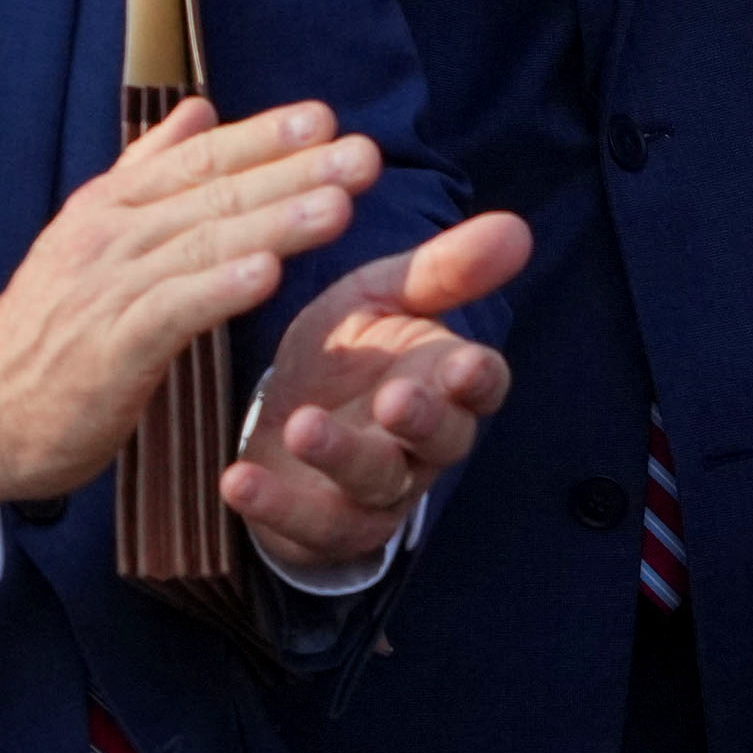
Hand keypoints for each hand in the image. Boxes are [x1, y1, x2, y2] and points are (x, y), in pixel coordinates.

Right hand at [0, 97, 380, 511]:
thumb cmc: (50, 327)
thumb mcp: (92, 233)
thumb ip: (147, 170)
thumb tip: (202, 111)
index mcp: (112, 205)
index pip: (198, 159)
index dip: (263, 137)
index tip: (326, 119)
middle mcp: (111, 236)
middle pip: (214, 194)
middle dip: (294, 172)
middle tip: (363, 155)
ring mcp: (108, 289)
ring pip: (203, 245)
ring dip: (275, 224)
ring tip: (338, 206)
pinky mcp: (111, 348)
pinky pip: (174, 310)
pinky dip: (219, 289)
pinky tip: (269, 276)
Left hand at [228, 207, 528, 580]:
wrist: (280, 425)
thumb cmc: (345, 357)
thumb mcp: (382, 301)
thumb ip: (441, 270)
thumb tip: (516, 225)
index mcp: (444, 381)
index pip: (482, 385)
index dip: (477, 380)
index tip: (465, 363)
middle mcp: (423, 443)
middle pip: (441, 440)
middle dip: (421, 421)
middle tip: (393, 399)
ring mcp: (378, 491)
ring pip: (375, 481)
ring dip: (342, 455)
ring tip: (303, 425)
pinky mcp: (327, 526)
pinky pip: (310, 525)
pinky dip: (275, 506)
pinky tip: (236, 481)